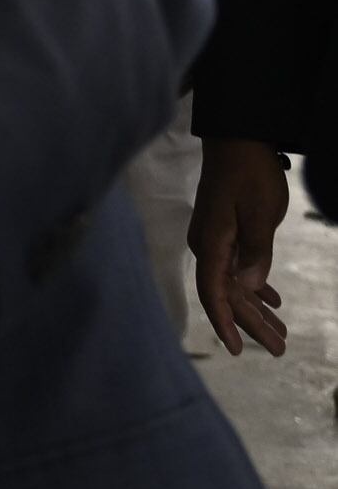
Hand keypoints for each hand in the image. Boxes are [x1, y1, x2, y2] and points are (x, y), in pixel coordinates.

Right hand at [194, 137, 293, 356]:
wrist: (238, 138)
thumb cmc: (249, 172)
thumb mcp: (260, 212)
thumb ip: (256, 251)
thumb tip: (251, 288)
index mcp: (212, 243)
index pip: (215, 292)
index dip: (226, 322)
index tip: (236, 350)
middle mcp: (208, 246)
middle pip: (228, 294)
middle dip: (253, 324)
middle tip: (280, 350)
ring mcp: (215, 240)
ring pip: (235, 284)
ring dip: (258, 309)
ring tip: (281, 335)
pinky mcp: (226, 232)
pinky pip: (238, 268)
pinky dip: (256, 287)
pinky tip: (273, 301)